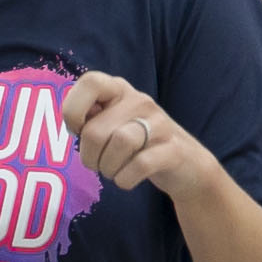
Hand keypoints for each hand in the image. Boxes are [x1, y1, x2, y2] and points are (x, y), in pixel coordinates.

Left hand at [62, 70, 214, 201]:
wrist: (187, 166)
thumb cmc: (137, 146)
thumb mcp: (111, 124)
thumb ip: (90, 117)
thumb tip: (73, 121)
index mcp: (120, 90)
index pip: (90, 82)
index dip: (74, 110)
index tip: (79, 130)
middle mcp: (140, 101)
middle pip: (95, 131)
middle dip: (89, 158)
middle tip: (97, 164)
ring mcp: (160, 124)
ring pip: (119, 144)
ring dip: (107, 169)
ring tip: (113, 171)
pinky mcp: (173, 149)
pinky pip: (139, 164)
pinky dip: (124, 179)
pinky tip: (126, 179)